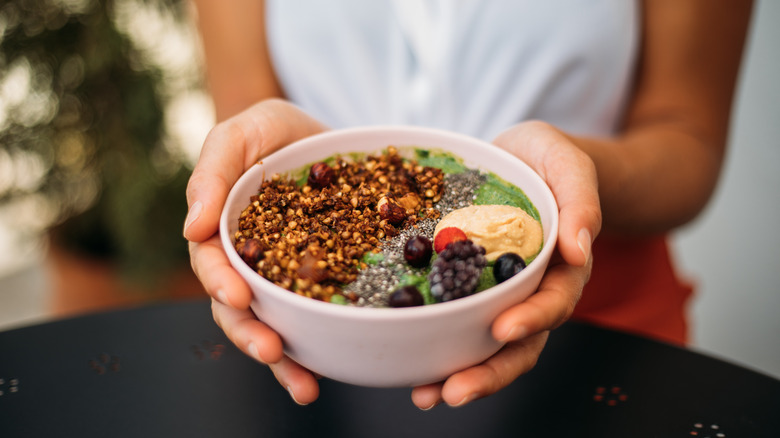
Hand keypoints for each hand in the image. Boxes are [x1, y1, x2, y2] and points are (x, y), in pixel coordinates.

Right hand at [184, 99, 326, 404]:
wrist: (322, 135)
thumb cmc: (271, 131)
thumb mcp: (240, 134)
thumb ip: (212, 172)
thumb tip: (190, 228)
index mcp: (221, 232)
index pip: (213, 264)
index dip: (221, 282)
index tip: (237, 296)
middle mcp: (247, 262)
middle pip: (238, 308)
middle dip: (250, 332)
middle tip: (271, 348)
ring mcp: (282, 276)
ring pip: (273, 323)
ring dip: (283, 358)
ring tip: (302, 384)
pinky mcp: (319, 282)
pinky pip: (314, 318)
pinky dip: (318, 348)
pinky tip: (327, 373)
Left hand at [410, 120, 601, 408]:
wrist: (517, 158)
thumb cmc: (546, 159)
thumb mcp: (567, 164)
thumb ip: (580, 200)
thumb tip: (581, 249)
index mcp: (561, 266)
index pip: (553, 301)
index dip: (532, 319)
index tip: (503, 330)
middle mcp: (530, 290)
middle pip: (519, 343)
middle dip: (489, 372)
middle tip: (454, 391)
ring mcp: (497, 295)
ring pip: (485, 346)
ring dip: (459, 374)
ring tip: (426, 395)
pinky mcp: (467, 289)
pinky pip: (457, 324)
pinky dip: (437, 347)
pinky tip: (411, 368)